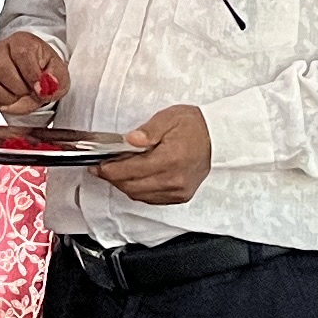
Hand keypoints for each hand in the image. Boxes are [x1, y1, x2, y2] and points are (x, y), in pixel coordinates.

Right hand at [0, 30, 64, 118]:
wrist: (32, 76)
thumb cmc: (43, 70)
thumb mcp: (58, 72)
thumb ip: (57, 78)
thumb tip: (46, 86)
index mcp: (21, 42)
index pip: (22, 54)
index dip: (32, 75)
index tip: (40, 88)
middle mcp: (0, 51)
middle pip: (3, 71)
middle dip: (21, 89)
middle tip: (31, 91)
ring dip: (10, 97)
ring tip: (20, 94)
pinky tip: (9, 98)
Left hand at [86, 105, 209, 203]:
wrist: (219, 137)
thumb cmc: (195, 126)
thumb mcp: (169, 118)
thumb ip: (147, 131)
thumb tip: (130, 140)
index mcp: (170, 158)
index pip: (131, 170)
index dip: (110, 170)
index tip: (98, 165)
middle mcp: (175, 179)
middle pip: (132, 186)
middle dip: (113, 178)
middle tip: (102, 168)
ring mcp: (178, 190)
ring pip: (140, 195)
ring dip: (124, 185)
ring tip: (116, 172)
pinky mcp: (181, 196)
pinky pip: (151, 199)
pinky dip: (138, 191)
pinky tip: (134, 179)